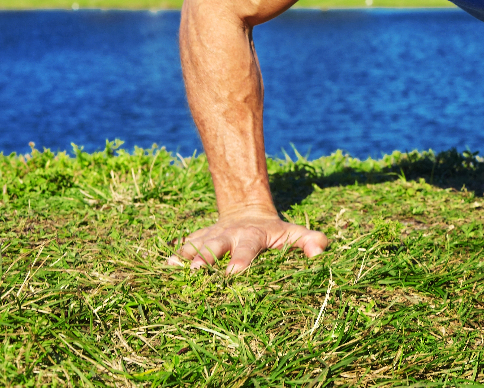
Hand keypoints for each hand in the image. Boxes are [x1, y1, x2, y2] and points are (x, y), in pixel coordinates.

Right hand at [166, 210, 327, 274]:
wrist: (248, 211)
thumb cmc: (275, 231)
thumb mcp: (294, 233)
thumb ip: (310, 241)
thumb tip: (320, 253)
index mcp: (253, 235)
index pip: (247, 248)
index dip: (241, 259)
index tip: (233, 272)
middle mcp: (229, 234)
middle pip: (216, 245)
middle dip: (206, 257)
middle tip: (196, 271)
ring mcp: (212, 236)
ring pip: (195, 245)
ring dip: (186, 257)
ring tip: (172, 268)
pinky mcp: (198, 239)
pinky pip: (184, 246)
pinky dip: (174, 255)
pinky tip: (163, 266)